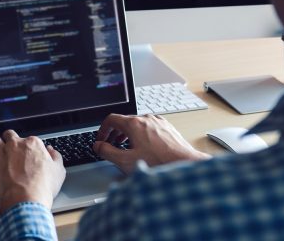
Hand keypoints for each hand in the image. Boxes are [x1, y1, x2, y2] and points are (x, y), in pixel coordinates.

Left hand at [0, 130, 65, 212]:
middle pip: (10, 135)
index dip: (28, 148)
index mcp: (33, 144)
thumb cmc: (43, 187)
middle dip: (9, 140)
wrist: (26, 199)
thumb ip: (55, 157)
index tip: (27, 154)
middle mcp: (16, 144)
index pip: (29, 139)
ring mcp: (2, 152)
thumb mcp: (58, 171)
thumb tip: (51, 151)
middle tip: (10, 149)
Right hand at [94, 114, 210, 172]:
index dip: (102, 130)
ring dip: (127, 135)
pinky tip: (144, 148)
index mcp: (134, 124)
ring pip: (137, 124)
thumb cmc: (159, 163)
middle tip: (110, 145)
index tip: (101, 139)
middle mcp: (146, 119)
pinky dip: (141, 135)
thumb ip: (107, 152)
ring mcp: (158, 122)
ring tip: (125, 147)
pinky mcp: (167, 127)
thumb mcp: (126, 161)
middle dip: (114, 134)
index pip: (111, 119)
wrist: (185, 164)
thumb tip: (98, 146)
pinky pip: (149, 127)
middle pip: (124, 121)